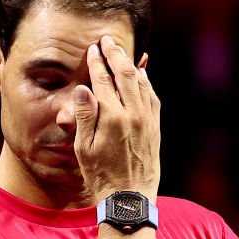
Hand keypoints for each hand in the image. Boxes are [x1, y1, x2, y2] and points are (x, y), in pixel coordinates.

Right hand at [73, 35, 160, 202]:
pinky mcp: (155, 127)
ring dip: (131, 64)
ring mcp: (147, 120)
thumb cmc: (101, 175)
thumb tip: (83, 89)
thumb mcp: (84, 148)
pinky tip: (140, 75)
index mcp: (112, 118)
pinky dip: (145, 81)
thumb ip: (84, 116)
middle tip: (107, 41)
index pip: (103, 81)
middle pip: (125, 74)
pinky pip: (152, 96)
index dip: (97, 63)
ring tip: (121, 52)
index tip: (92, 49)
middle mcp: (133, 115)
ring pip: (141, 83)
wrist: (129, 197)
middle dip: (115, 55)